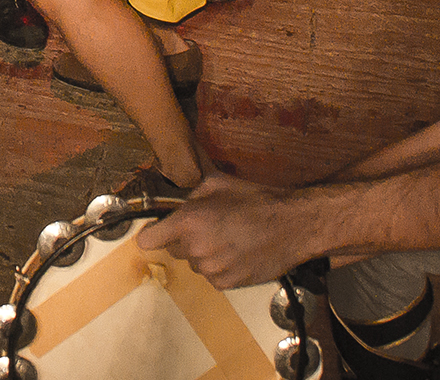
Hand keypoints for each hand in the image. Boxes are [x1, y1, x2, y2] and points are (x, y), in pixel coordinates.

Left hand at [138, 172, 310, 288]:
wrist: (291, 226)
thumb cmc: (256, 201)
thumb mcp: (218, 182)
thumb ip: (191, 179)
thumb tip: (177, 155)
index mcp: (188, 222)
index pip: (147, 240)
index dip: (151, 233)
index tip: (156, 231)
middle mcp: (195, 249)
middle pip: (173, 249)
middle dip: (184, 238)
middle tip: (207, 226)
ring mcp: (210, 269)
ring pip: (194, 263)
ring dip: (203, 253)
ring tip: (227, 238)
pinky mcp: (225, 284)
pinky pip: (211, 276)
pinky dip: (219, 267)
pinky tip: (236, 252)